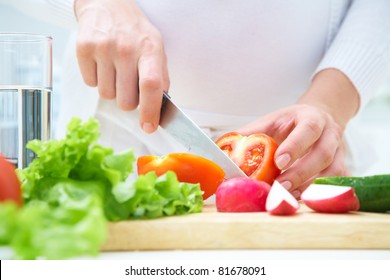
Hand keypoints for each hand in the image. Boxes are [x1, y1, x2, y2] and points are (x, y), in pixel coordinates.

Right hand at [74, 0, 168, 132]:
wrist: (108, 4)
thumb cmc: (135, 31)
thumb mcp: (156, 49)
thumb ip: (160, 78)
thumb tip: (159, 109)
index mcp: (150, 49)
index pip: (151, 86)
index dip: (150, 111)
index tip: (149, 126)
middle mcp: (126, 48)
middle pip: (126, 100)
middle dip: (129, 101)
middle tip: (129, 85)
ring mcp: (103, 48)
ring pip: (106, 95)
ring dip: (112, 90)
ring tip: (115, 69)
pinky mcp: (83, 48)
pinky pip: (90, 84)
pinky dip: (97, 79)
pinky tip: (102, 63)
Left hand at [238, 104, 347, 196]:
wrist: (320, 117)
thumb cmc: (292, 122)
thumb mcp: (271, 121)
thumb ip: (251, 134)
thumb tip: (224, 150)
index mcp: (311, 118)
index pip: (308, 129)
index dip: (295, 147)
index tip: (278, 162)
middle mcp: (330, 133)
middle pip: (323, 154)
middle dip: (301, 173)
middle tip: (280, 187)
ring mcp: (340, 151)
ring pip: (333, 171)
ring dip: (310, 186)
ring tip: (288, 197)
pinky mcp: (342, 165)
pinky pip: (336, 182)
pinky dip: (320, 192)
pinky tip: (301, 198)